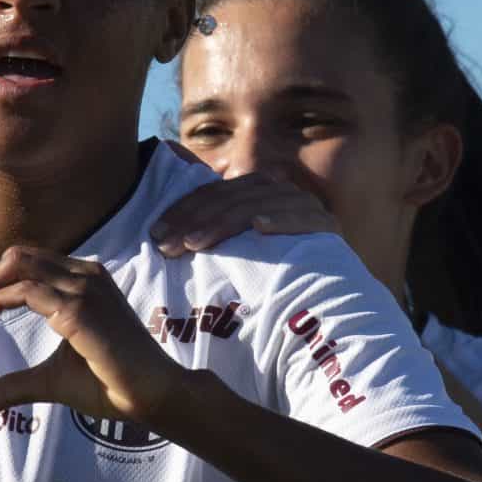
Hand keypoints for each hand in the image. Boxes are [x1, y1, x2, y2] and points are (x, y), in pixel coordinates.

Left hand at [0, 248, 185, 426]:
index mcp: (83, 281)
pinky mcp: (79, 308)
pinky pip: (27, 290)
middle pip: (18, 256)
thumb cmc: (110, 384)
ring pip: (19, 265)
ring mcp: (84, 287)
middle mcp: (85, 275)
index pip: (28, 262)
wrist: (154, 395)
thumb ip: (13, 385)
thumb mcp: (51, 379)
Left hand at [148, 173, 337, 256]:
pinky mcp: (327, 225)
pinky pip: (302, 217)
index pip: (213, 192)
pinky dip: (280, 220)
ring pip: (256, 205)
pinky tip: (259, 227)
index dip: (182, 210)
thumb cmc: (270, 272)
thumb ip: (212, 230)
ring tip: (195, 244)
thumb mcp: (236, 248)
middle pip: (230, 198)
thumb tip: (157, 230)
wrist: (327, 292)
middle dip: (193, 221)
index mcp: (258, 189)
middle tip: (166, 247)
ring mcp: (305, 205)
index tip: (155, 233)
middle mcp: (281, 191)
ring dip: (222, 224)